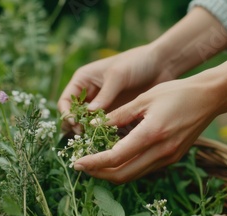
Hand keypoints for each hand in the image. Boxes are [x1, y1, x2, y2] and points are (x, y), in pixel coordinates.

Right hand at [57, 45, 174, 132]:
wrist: (161, 64)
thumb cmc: (137, 62)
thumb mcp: (118, 75)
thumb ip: (105, 95)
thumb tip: (88, 114)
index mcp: (83, 81)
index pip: (65, 101)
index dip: (67, 114)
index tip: (76, 123)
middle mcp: (90, 95)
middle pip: (74, 116)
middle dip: (77, 128)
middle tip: (86, 137)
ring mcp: (103, 106)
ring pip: (89, 125)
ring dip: (90, 134)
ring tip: (97, 142)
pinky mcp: (116, 114)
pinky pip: (105, 128)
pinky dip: (105, 135)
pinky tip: (111, 142)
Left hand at [72, 13, 226, 183]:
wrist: (210, 98)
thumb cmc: (177, 92)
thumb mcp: (144, 98)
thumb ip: (118, 114)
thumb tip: (94, 125)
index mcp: (151, 134)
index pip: (115, 157)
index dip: (93, 162)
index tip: (76, 162)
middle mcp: (160, 152)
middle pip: (122, 175)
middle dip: (99, 174)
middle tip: (83, 166)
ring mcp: (168, 158)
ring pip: (133, 175)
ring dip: (112, 173)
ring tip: (95, 163)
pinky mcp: (172, 158)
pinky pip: (144, 169)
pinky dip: (127, 167)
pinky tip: (116, 157)